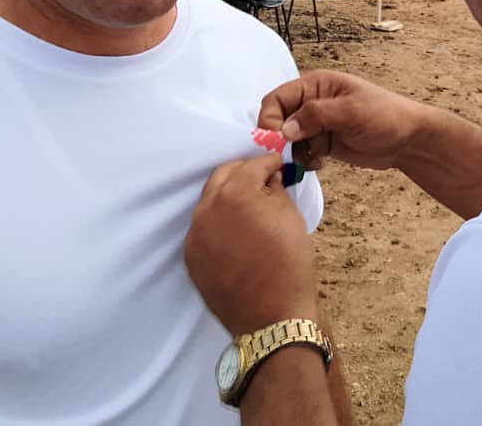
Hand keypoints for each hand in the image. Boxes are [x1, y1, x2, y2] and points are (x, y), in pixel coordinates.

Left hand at [185, 153, 317, 335]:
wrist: (273, 319)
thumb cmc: (290, 265)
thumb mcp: (290, 218)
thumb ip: (275, 189)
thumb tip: (269, 178)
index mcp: (234, 195)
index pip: (250, 165)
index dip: (268, 162)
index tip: (278, 163)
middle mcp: (206, 210)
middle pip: (223, 176)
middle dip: (243, 172)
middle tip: (262, 177)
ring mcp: (194, 235)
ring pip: (209, 201)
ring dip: (228, 195)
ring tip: (249, 203)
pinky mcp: (191, 256)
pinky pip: (203, 227)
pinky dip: (218, 221)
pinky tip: (236, 229)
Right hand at [260, 71, 428, 171]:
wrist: (409, 141)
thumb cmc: (385, 116)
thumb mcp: (351, 111)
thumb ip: (316, 115)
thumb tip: (284, 129)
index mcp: (315, 85)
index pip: (277, 98)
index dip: (269, 118)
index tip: (275, 140)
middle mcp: (311, 103)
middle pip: (278, 119)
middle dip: (279, 138)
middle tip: (288, 156)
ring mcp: (316, 125)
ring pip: (287, 139)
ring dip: (291, 152)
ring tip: (309, 160)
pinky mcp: (322, 143)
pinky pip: (301, 152)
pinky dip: (303, 161)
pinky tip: (319, 165)